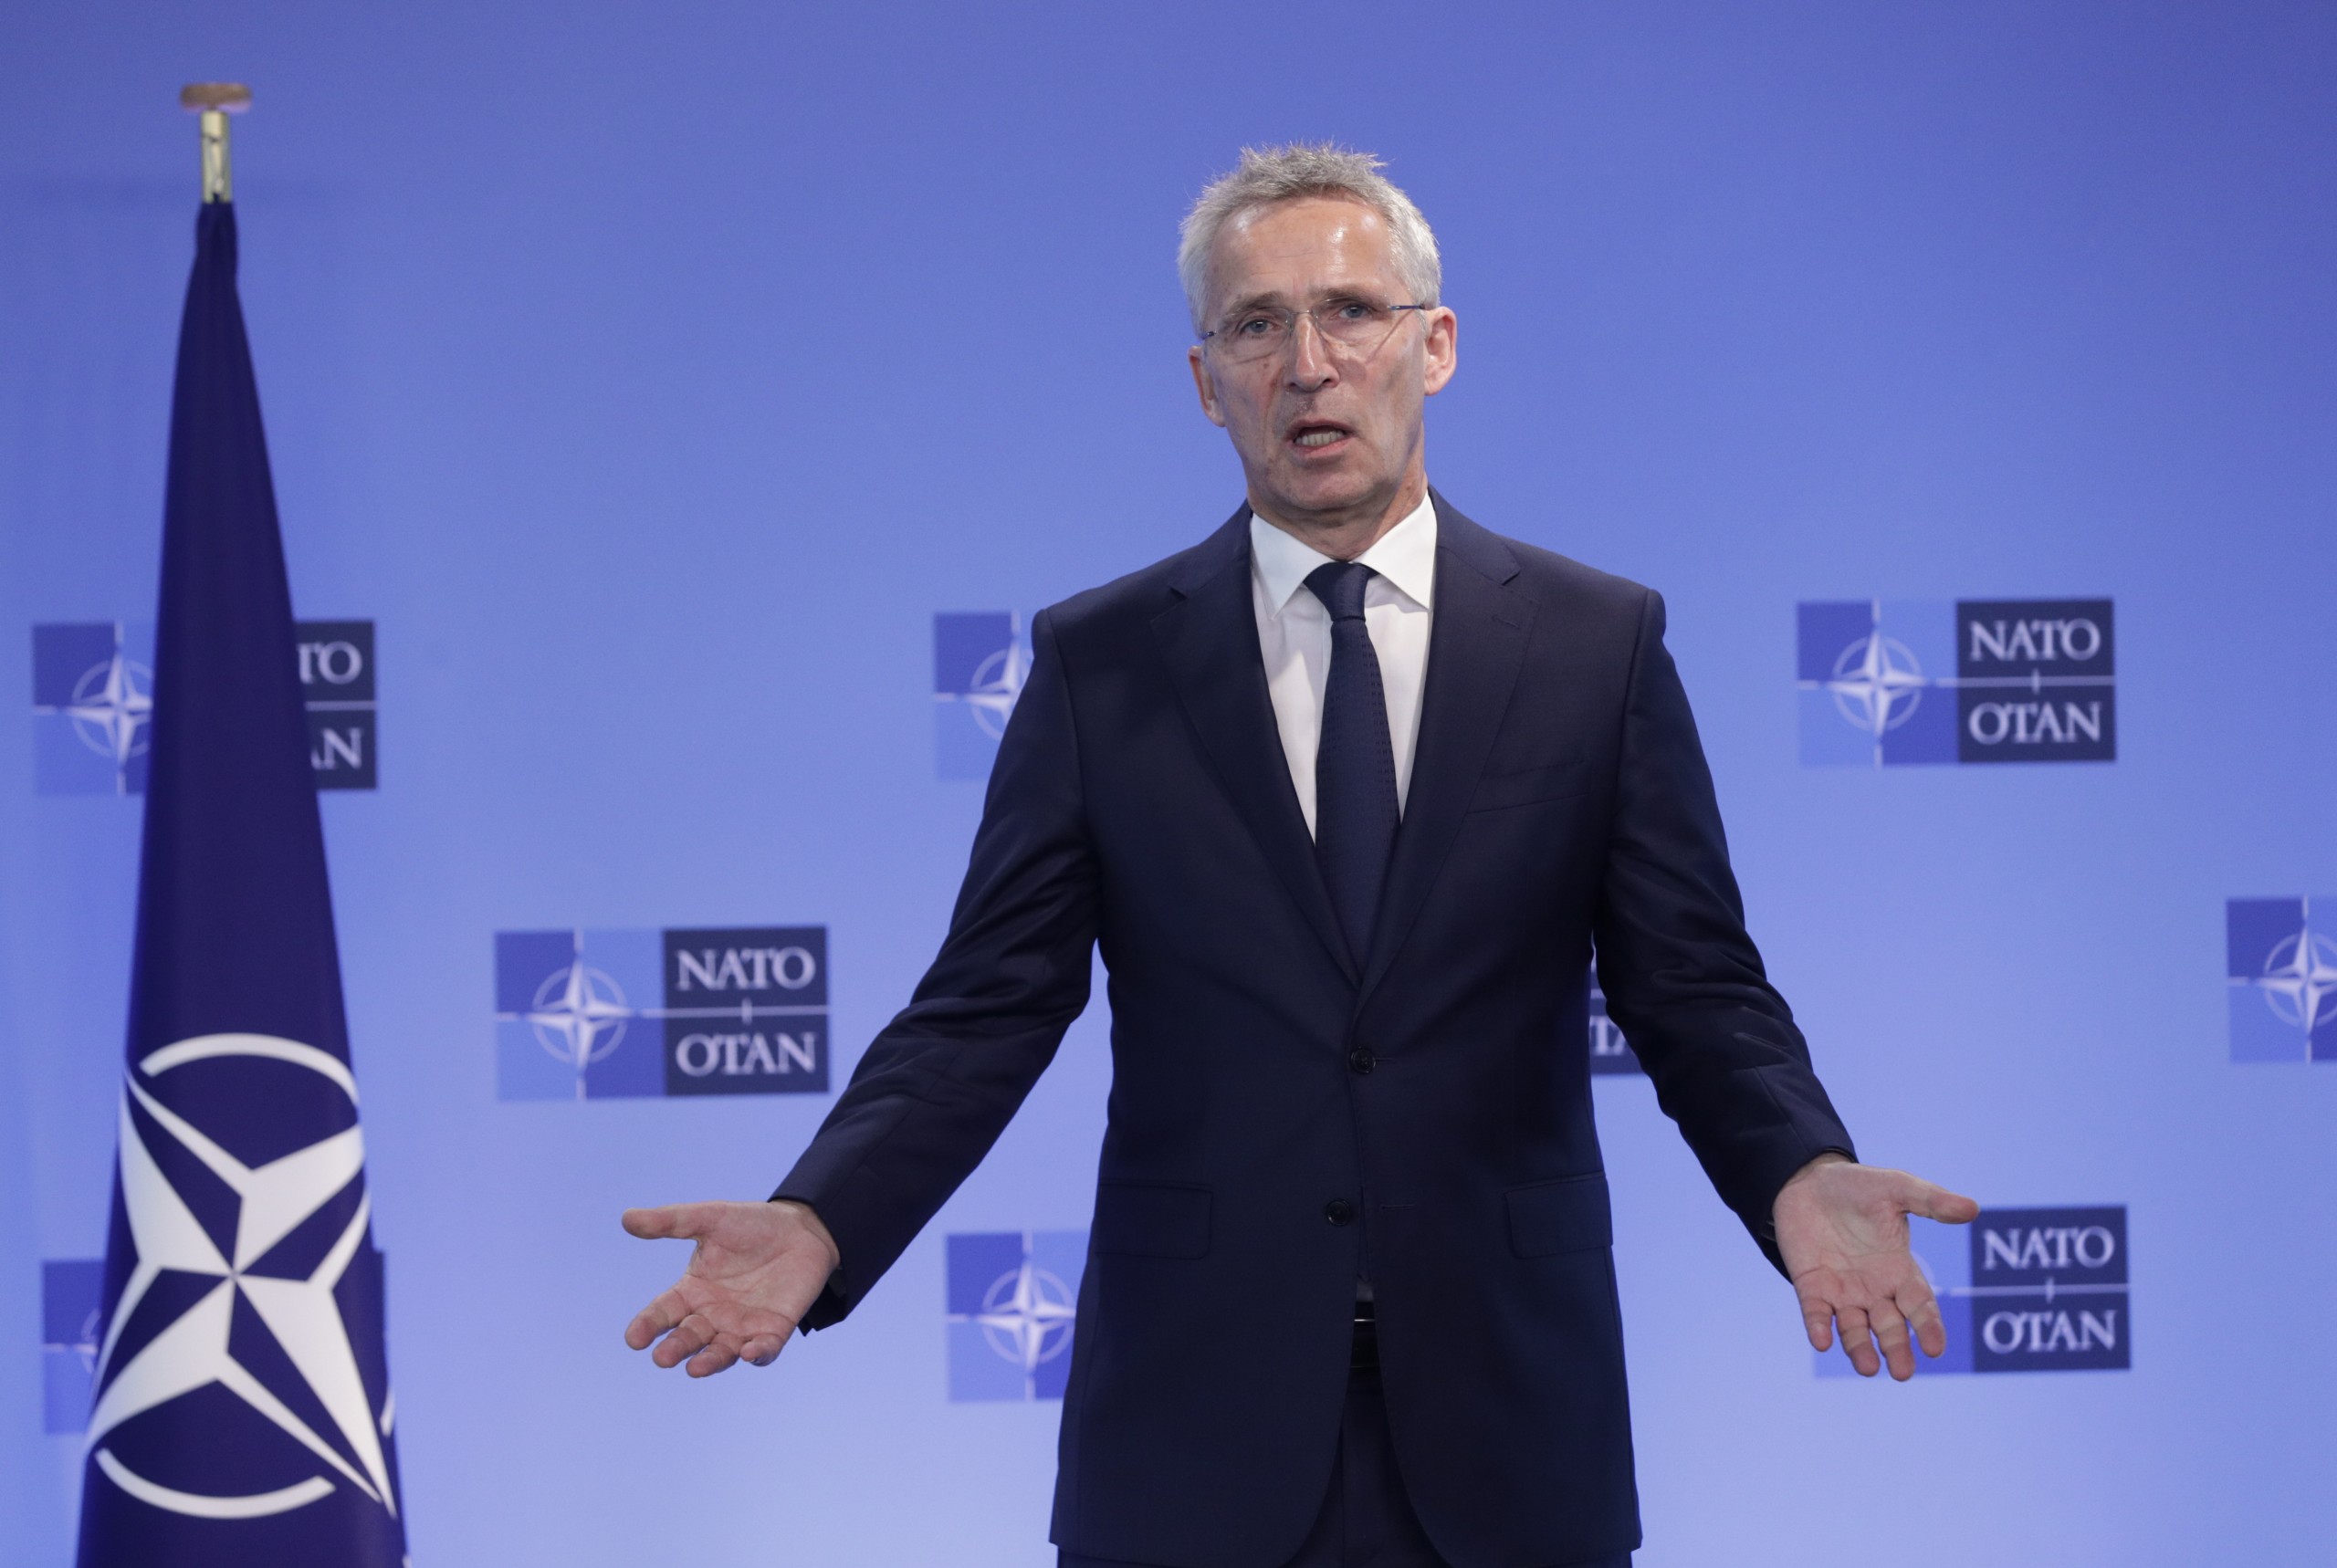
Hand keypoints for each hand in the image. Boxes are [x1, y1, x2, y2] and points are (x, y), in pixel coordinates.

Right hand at [622, 1199, 839, 1377]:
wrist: (802, 1229)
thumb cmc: (751, 1225)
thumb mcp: (710, 1218)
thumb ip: (671, 1221)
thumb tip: (626, 1217)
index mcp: (693, 1290)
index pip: (664, 1312)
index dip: (648, 1325)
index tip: (633, 1339)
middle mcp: (713, 1314)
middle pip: (689, 1337)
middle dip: (675, 1348)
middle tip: (662, 1357)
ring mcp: (743, 1326)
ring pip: (721, 1351)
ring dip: (709, 1361)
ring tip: (695, 1368)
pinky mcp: (774, 1330)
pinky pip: (764, 1349)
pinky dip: (757, 1354)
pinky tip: (750, 1353)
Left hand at [1772, 1154, 1978, 1380]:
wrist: (1808, 1181)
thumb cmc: (1858, 1187)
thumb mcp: (1896, 1188)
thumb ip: (1930, 1201)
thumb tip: (1972, 1208)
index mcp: (1899, 1270)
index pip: (1919, 1305)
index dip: (1928, 1327)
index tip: (1936, 1348)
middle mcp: (1874, 1288)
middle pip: (1890, 1327)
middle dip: (1897, 1349)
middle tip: (1902, 1372)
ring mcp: (1842, 1291)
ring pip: (1854, 1329)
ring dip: (1860, 1349)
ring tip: (1868, 1368)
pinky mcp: (1811, 1287)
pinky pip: (1815, 1313)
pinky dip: (1819, 1327)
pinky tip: (1822, 1341)